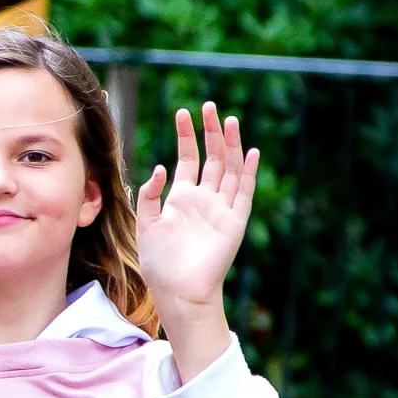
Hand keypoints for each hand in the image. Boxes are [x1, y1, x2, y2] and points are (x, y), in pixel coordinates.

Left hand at [134, 103, 259, 321]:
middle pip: (211, 157)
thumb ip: (150, 195)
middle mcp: (203, 199)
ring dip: (230, 144)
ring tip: (229, 119)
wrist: (178, 291)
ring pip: (229, 169)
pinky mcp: (234, 222)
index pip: (187, 158)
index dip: (186, 135)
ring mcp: (220, 209)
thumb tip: (161, 168)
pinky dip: (247, 172)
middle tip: (209, 106)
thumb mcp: (146, 224)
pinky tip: (251, 151)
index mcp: (181, 198)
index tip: (183, 112)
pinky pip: (243, 193)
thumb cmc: (159, 263)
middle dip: (210, 132)